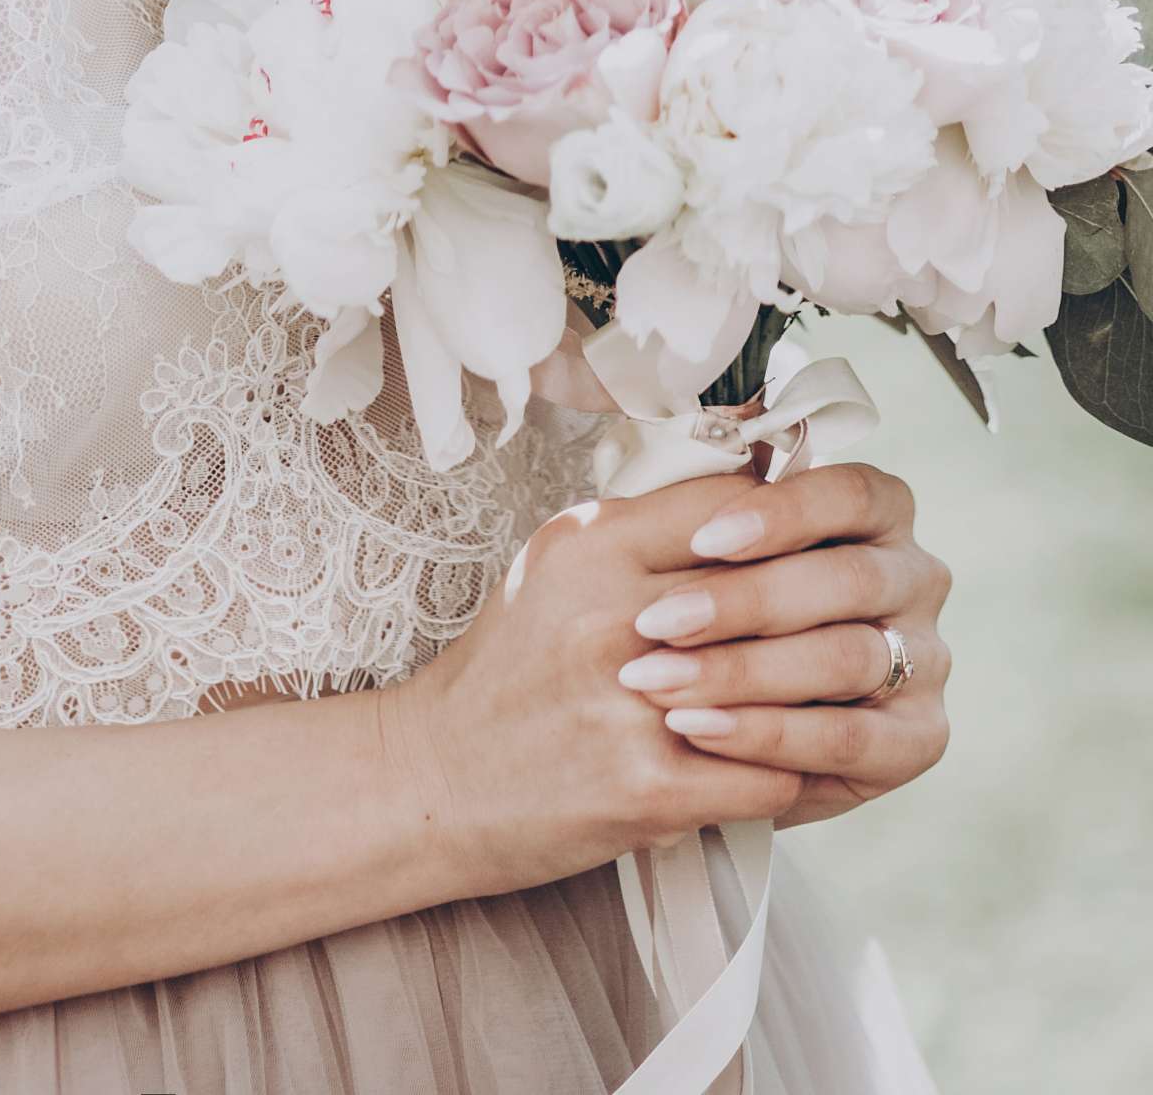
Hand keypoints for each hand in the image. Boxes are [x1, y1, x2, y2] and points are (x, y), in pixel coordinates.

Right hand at [389, 474, 808, 900]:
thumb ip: (644, 535)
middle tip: (855, 618)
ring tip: (841, 696)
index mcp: (590, 546)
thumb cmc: (506, 670)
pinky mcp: (650, 786)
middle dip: (824, 610)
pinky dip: (793, 772)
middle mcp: (611, 613)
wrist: (433, 778)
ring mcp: (632, 702)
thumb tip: (755, 502)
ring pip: (790, 687)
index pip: (732, 506)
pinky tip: (795, 765)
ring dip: (823, 699)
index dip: (789, 522)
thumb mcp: (555, 570)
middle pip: (773, 590)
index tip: (818, 542)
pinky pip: (774, 773)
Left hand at [615, 461, 952, 827]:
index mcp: (877, 514)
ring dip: (742, 671)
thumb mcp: (695, 551)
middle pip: (849, 579)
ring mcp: (925, 661)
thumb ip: (702, 511)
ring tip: (659, 681)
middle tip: (655, 623)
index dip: (783, 514)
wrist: (703, 723)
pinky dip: (765, 735)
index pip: (853, 493)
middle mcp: (915, 579)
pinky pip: (848, 738)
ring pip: (845, 658)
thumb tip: (684, 469)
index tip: (702, 541)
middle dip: (743, 602)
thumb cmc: (701, 607)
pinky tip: (696, 727)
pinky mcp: (918, 739)